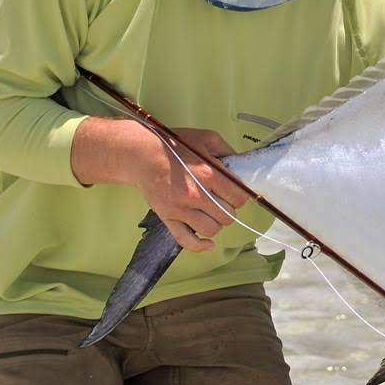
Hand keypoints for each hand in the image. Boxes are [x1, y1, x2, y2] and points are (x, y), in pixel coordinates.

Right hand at [133, 127, 248, 252]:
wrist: (143, 154)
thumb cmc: (176, 144)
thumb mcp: (207, 138)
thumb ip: (228, 151)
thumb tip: (242, 167)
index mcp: (209, 173)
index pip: (239, 197)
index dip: (241, 196)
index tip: (236, 193)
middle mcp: (196, 194)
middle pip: (228, 215)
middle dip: (230, 209)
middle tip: (223, 201)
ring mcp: (181, 208)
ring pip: (212, 229)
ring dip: (217, 223)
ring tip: (212, 212)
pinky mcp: (168, 217)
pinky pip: (186, 240)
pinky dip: (200, 245)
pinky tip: (209, 243)